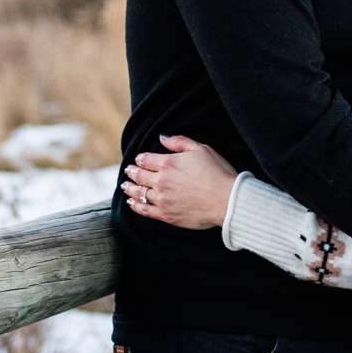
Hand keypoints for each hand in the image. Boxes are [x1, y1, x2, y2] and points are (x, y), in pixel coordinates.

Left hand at [123, 136, 238, 230]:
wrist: (226, 201)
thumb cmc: (217, 173)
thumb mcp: (201, 149)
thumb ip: (179, 141)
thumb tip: (162, 137)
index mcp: (168, 163)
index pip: (145, 159)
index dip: (139, 159)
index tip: (138, 160)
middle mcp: (161, 181)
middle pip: (139, 176)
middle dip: (132, 172)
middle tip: (127, 171)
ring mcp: (162, 199)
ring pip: (139, 193)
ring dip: (130, 189)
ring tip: (125, 186)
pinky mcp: (166, 215)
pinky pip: (145, 210)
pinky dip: (136, 206)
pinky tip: (132, 203)